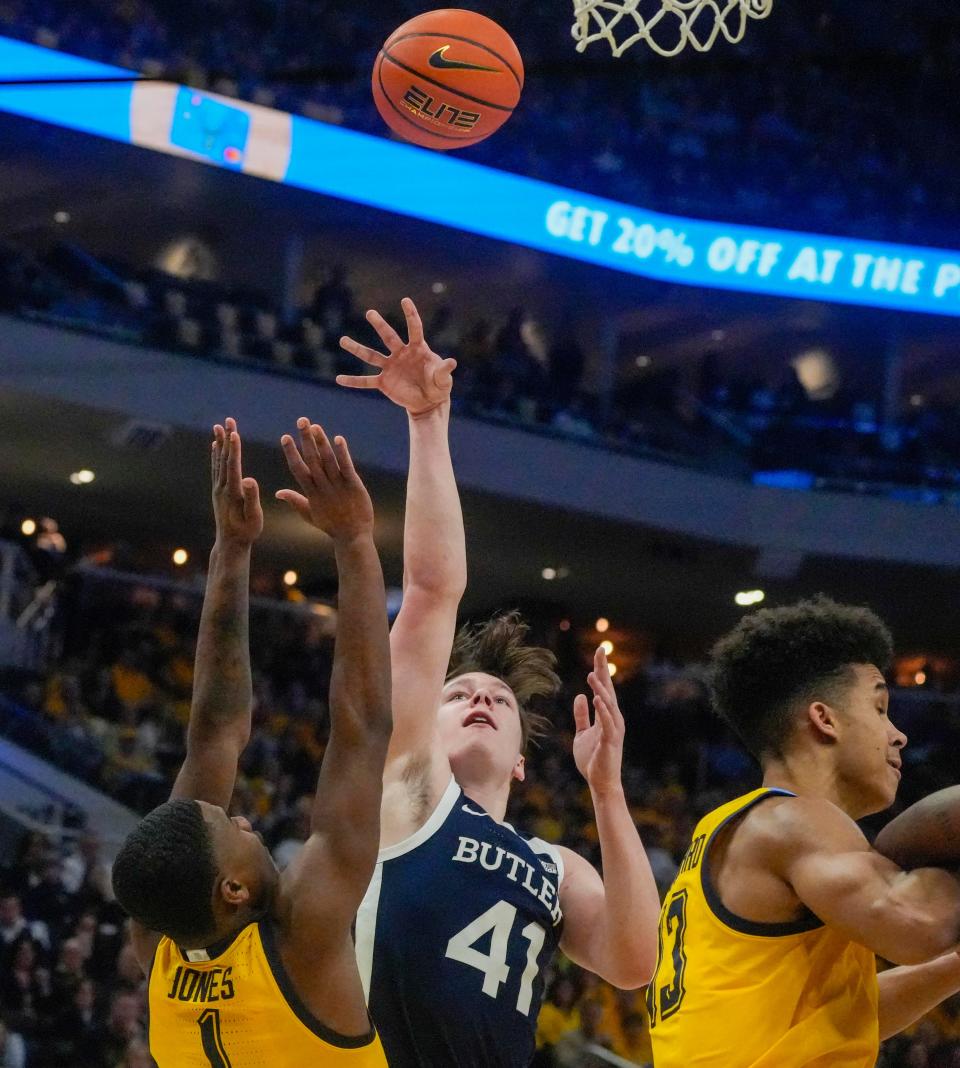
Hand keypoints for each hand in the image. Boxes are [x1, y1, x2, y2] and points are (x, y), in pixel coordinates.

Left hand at [211, 417, 262, 547]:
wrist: (230, 543)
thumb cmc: (247, 532)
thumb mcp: (253, 518)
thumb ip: (251, 498)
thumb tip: (249, 479)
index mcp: (233, 492)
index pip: (233, 466)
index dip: (234, 449)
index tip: (234, 432)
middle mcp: (222, 488)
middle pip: (225, 458)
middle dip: (227, 438)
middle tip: (228, 420)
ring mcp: (218, 489)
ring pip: (219, 460)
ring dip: (220, 442)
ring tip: (218, 426)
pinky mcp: (218, 491)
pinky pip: (216, 468)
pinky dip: (216, 454)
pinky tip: (215, 446)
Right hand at [276, 418, 373, 541]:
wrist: (353, 537)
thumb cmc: (331, 525)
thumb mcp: (309, 514)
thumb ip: (294, 500)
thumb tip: (278, 492)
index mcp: (311, 493)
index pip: (298, 468)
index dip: (292, 452)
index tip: (285, 436)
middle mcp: (323, 487)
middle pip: (312, 459)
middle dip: (306, 439)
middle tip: (301, 421)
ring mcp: (338, 485)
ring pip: (328, 460)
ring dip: (321, 442)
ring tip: (315, 426)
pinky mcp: (354, 485)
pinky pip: (346, 466)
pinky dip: (342, 453)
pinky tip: (338, 439)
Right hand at [337, 297, 456, 415]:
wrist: (429, 401)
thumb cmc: (438, 386)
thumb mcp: (443, 380)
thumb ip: (444, 371)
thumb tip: (452, 362)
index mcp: (417, 349)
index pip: (414, 329)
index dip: (411, 315)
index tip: (405, 300)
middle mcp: (401, 354)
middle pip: (388, 337)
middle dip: (380, 325)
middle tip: (370, 312)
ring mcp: (390, 367)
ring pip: (371, 356)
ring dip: (357, 348)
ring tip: (342, 340)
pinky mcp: (384, 383)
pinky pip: (366, 381)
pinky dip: (353, 381)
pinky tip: (339, 379)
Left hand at [572, 647, 625, 795]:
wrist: (600, 782)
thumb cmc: (593, 759)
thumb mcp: (582, 733)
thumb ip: (582, 715)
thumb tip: (581, 696)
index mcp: (606, 715)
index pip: (604, 688)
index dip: (601, 669)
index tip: (599, 650)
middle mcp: (613, 719)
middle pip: (608, 690)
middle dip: (604, 670)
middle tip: (600, 651)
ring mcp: (614, 730)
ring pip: (608, 704)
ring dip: (601, 689)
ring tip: (593, 674)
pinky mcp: (610, 741)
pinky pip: (607, 722)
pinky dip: (603, 709)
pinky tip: (596, 698)